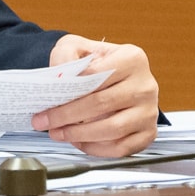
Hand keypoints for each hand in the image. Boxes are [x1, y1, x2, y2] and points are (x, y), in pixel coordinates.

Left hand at [34, 35, 158, 157]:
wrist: (116, 77)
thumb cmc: (97, 63)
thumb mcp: (77, 47)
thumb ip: (66, 55)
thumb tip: (59, 77)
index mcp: (132, 59)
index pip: (96, 76)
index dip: (67, 92)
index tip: (46, 103)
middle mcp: (145, 85)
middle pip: (102, 104)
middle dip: (67, 116)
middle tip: (45, 122)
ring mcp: (149, 111)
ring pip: (113, 129)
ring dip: (79, 135)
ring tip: (58, 133)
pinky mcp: (148, 132)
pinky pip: (121, 148)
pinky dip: (96, 149)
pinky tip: (79, 142)